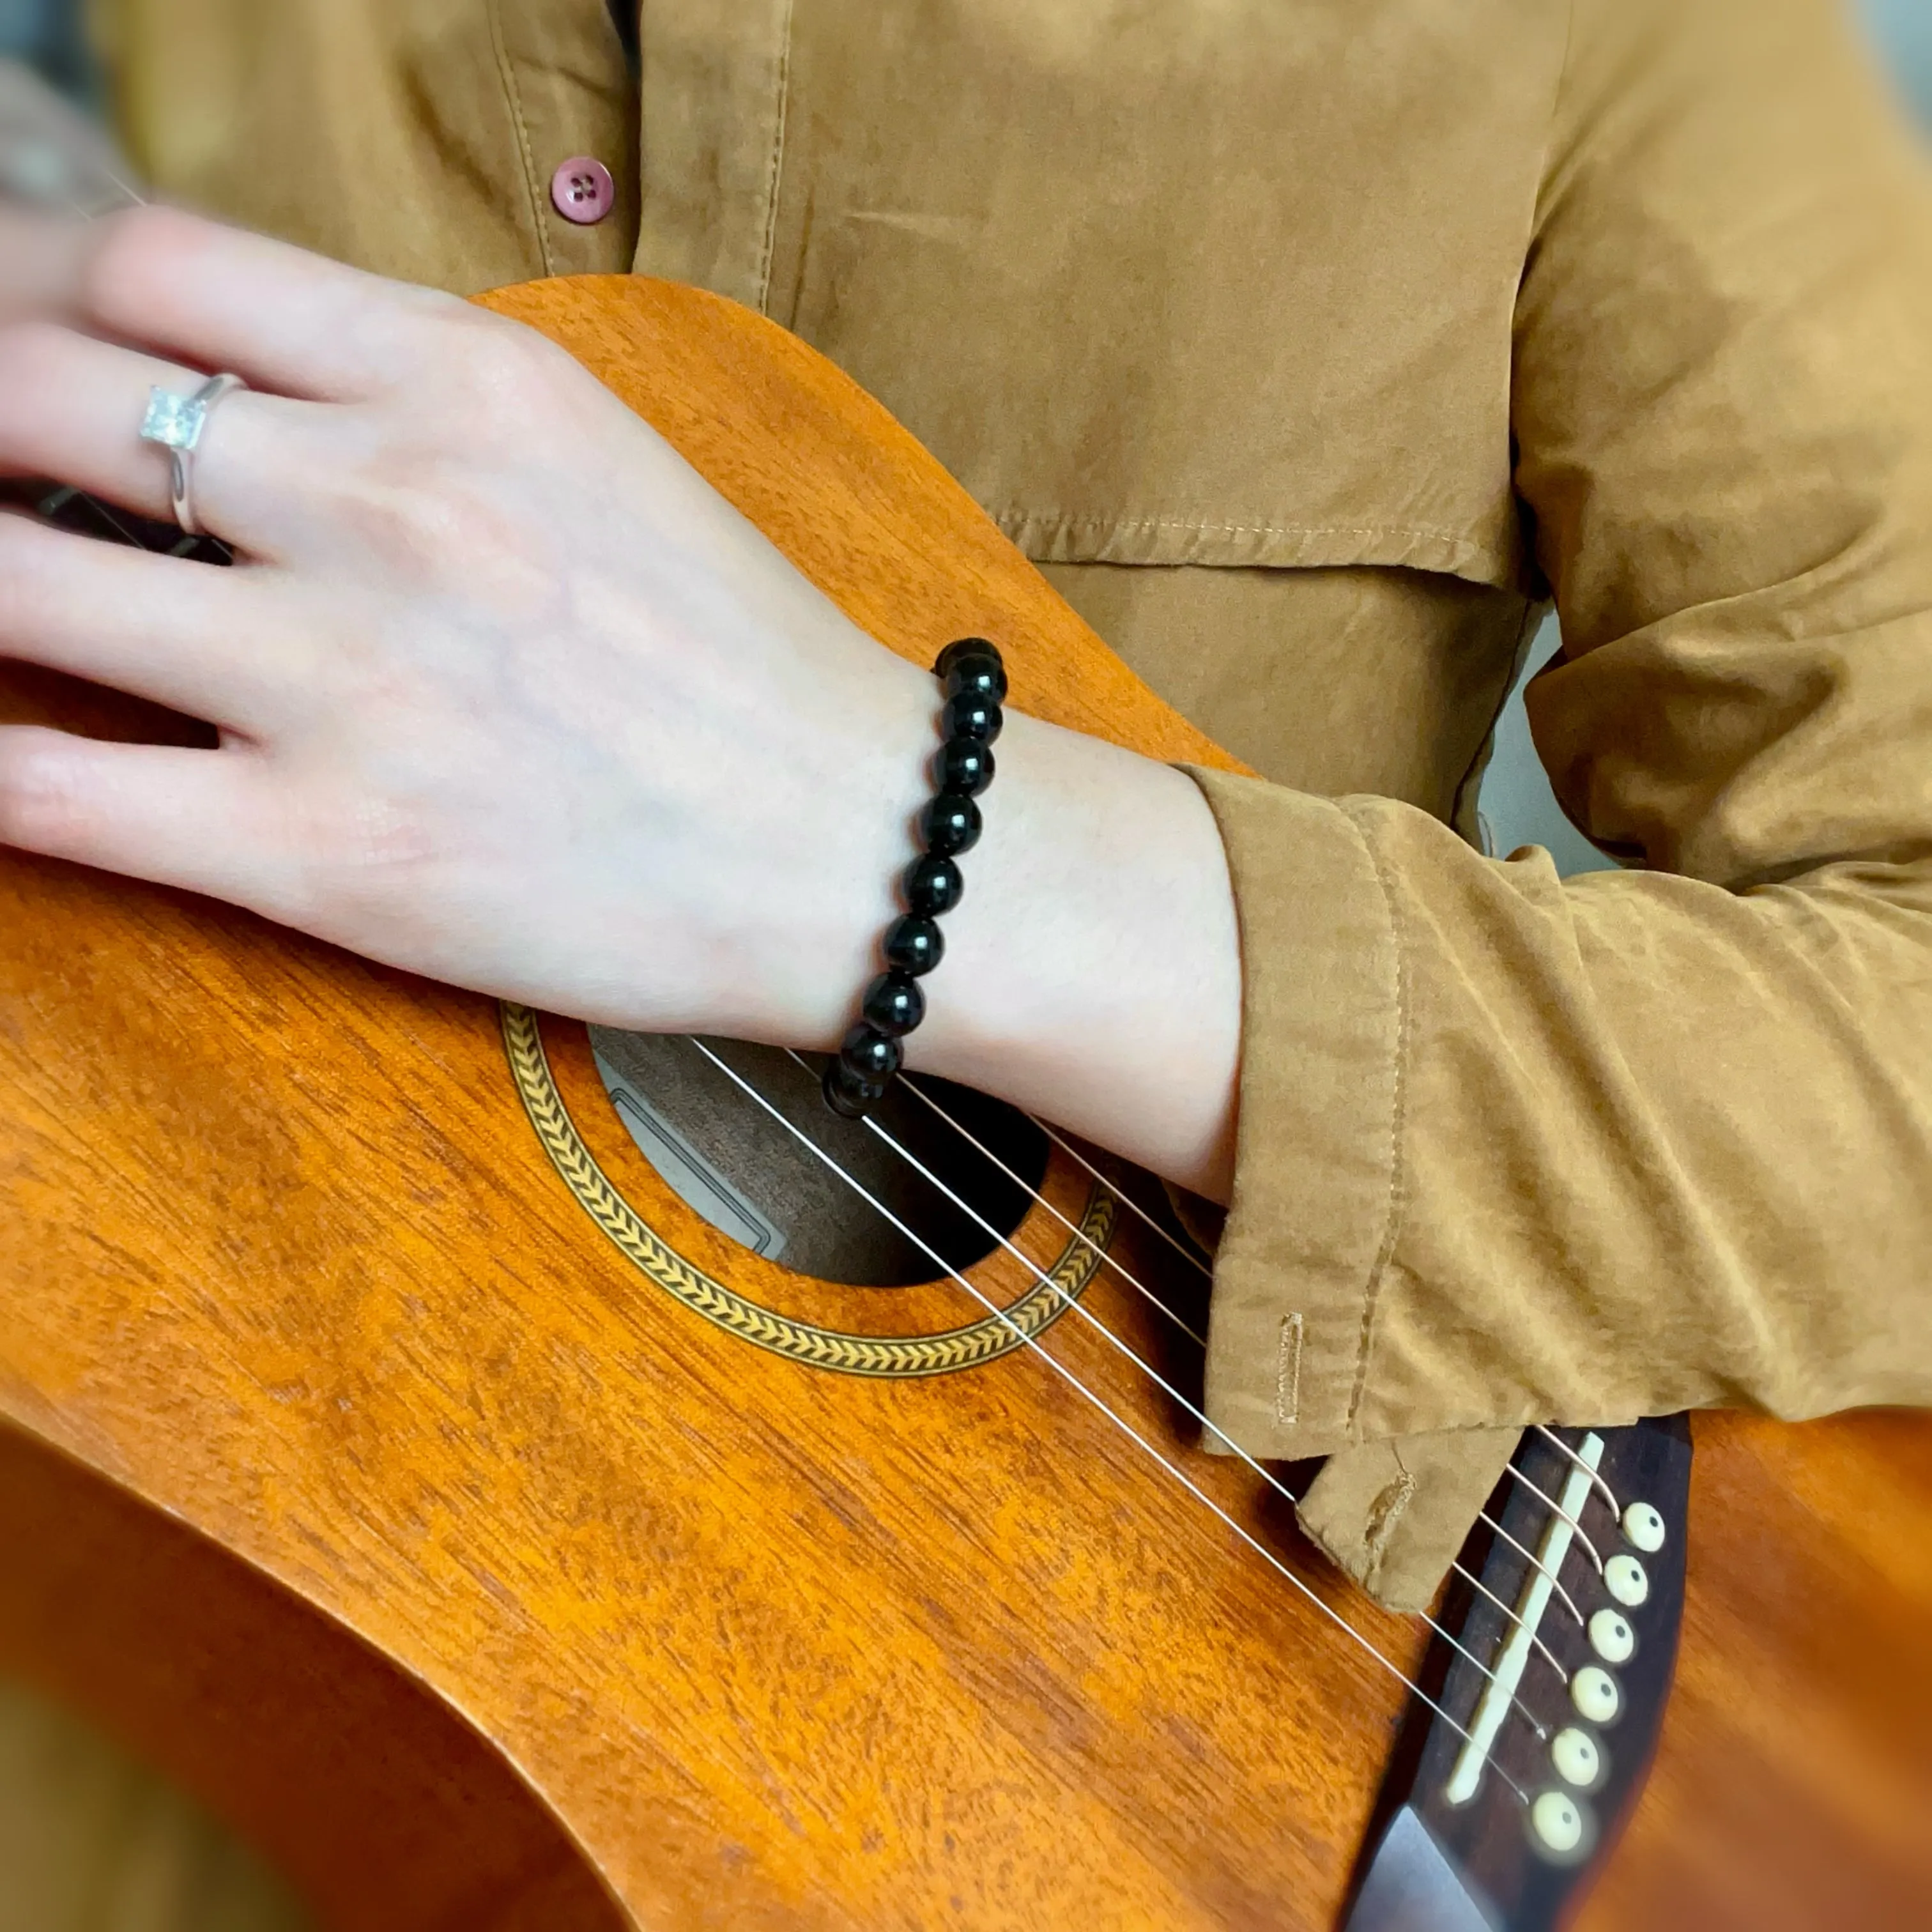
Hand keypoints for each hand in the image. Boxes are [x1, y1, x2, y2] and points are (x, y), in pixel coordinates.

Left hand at [0, 208, 1241, 1196]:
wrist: (863, 846)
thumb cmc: (744, 665)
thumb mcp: (598, 457)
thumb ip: (416, 398)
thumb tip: (230, 392)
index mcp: (469, 381)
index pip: (153, 264)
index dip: (34, 295)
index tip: (25, 351)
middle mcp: (393, 503)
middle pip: (36, 393)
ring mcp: (352, 681)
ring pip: (5, 586)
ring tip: (3, 616)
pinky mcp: (330, 853)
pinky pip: (50, 790)